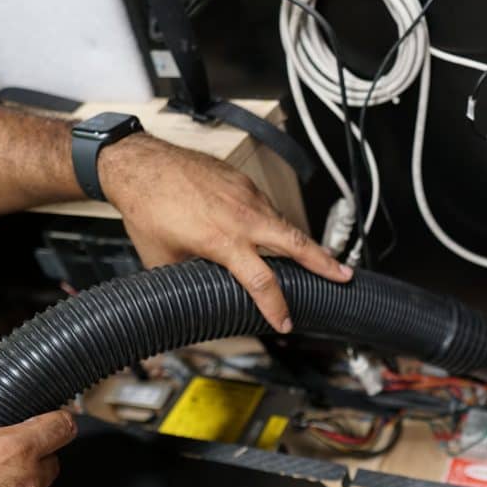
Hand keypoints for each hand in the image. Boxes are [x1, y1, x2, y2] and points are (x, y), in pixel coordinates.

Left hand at [99, 134, 352, 332]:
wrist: (141, 165)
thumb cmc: (147, 210)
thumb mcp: (163, 259)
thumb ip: (188, 278)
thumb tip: (194, 296)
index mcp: (222, 241)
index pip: (262, 281)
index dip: (276, 306)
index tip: (286, 322)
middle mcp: (241, 218)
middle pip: (295, 244)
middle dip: (324, 263)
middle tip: (345, 276)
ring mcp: (246, 197)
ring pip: (283, 224)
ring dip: (301, 244)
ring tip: (319, 261)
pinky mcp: (243, 183)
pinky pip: (267, 209)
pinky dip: (275, 225)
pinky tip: (273, 235)